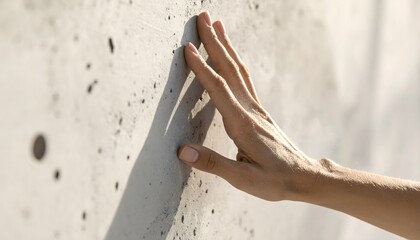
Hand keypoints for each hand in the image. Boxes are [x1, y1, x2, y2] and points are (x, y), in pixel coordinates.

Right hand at [177, 12, 317, 200]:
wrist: (304, 176)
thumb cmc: (275, 180)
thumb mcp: (243, 179)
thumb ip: (213, 164)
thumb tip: (183, 151)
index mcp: (242, 124)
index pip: (218, 89)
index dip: (202, 68)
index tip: (188, 48)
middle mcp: (250, 110)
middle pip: (230, 69)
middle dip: (214, 42)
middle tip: (202, 18)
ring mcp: (256, 108)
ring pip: (239, 70)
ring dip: (226, 46)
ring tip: (217, 25)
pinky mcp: (259, 111)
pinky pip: (245, 79)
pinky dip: (235, 61)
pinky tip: (231, 56)